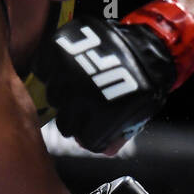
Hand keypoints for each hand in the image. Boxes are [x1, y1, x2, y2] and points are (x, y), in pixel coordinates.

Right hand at [35, 0, 193, 154]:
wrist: (150, 43)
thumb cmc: (147, 80)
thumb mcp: (140, 112)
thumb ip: (120, 135)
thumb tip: (104, 150)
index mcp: (103, 114)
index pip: (85, 139)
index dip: (93, 134)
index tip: (97, 125)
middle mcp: (82, 94)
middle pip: (65, 123)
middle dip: (77, 118)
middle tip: (88, 103)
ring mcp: (68, 70)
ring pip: (53, 97)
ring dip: (65, 94)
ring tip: (82, 83)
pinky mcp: (58, 49)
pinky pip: (43, 69)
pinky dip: (53, 70)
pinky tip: (69, 69)